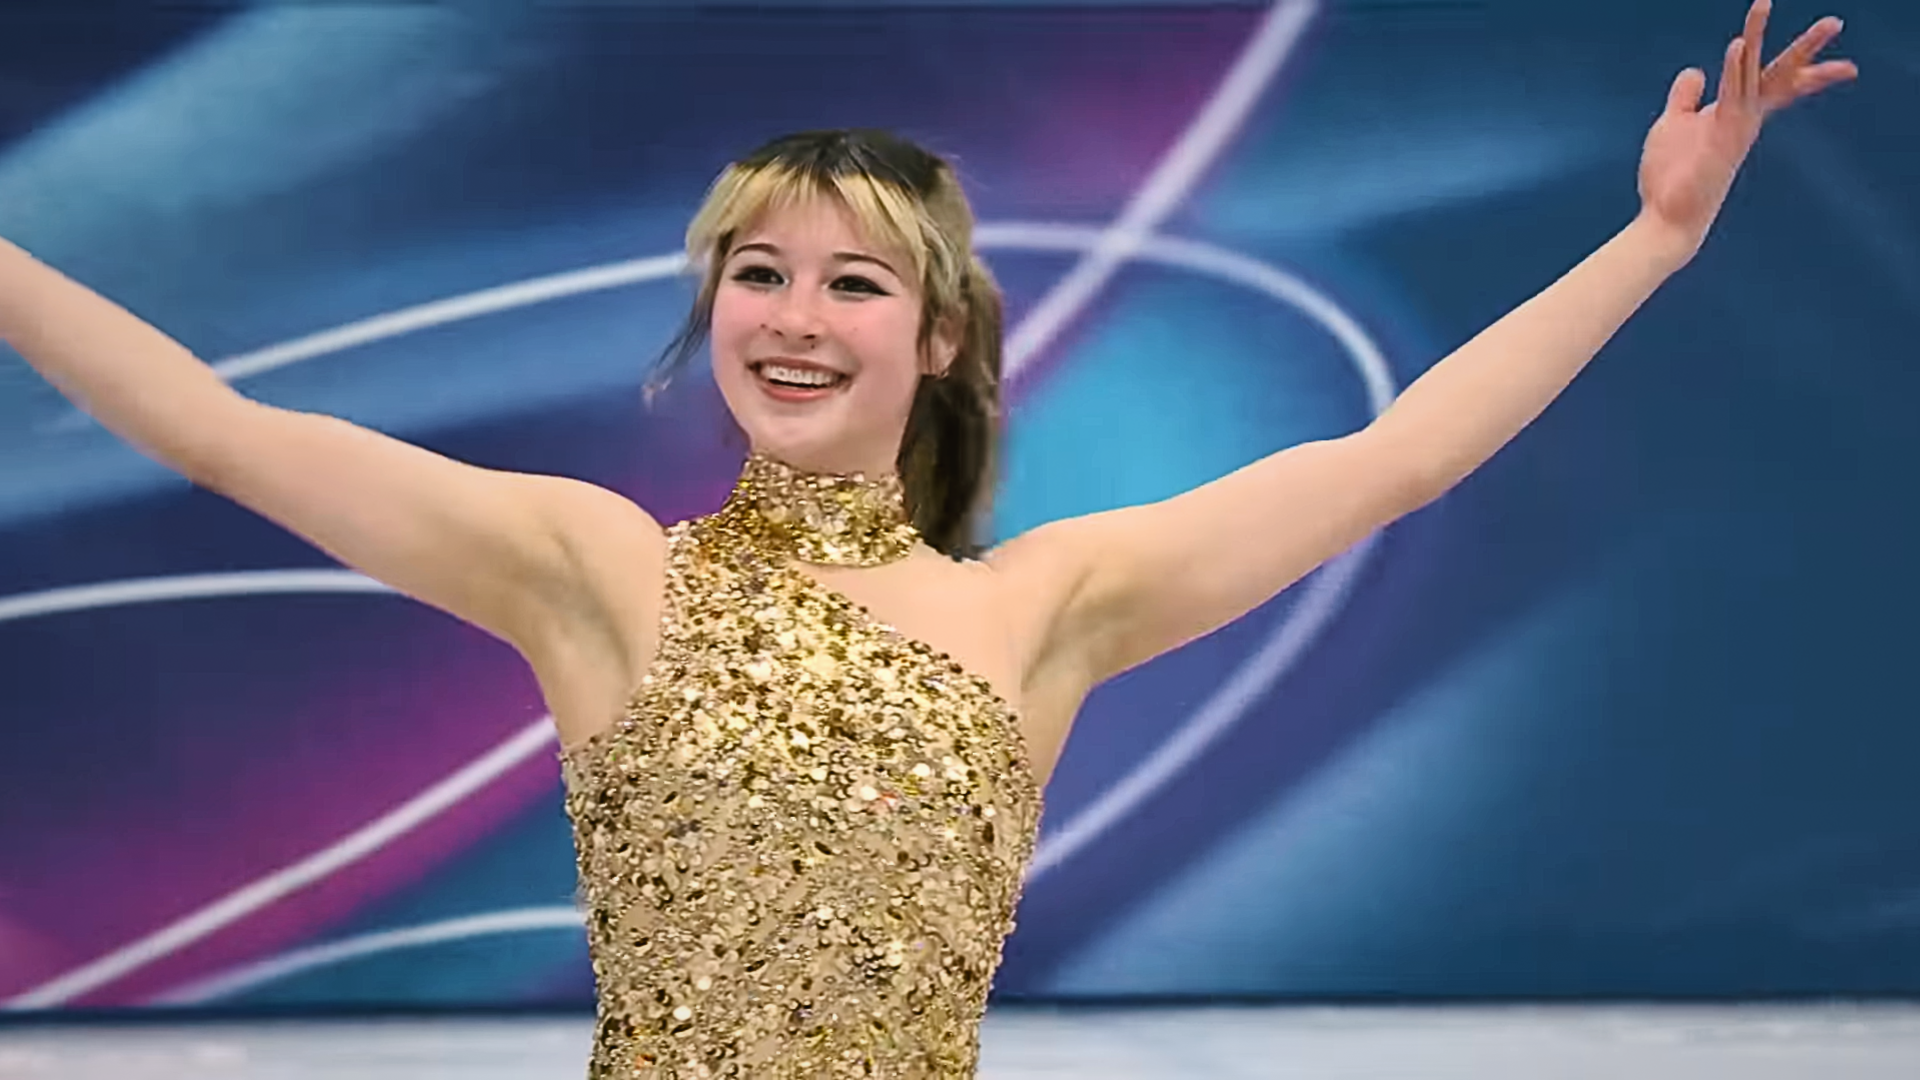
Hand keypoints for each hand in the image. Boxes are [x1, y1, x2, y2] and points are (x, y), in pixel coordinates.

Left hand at [1637, 0, 1855, 254]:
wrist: (1665, 216)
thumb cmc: (1671, 176)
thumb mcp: (1673, 125)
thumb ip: (1685, 97)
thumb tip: (1695, 71)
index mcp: (1735, 113)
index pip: (1772, 80)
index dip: (1798, 60)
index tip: (1830, 40)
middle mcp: (1744, 118)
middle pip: (1781, 76)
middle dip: (1807, 49)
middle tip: (1835, 22)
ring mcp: (1736, 128)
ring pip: (1753, 74)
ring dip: (1756, 37)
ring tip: (1763, 4)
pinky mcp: (1722, 138)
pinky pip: (1731, 96)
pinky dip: (1734, 70)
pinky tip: (1737, 44)